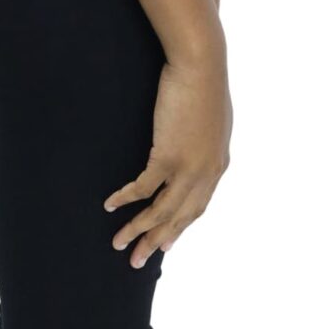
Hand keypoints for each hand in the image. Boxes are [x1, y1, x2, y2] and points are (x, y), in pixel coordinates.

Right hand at [104, 52, 231, 267]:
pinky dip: (126, 200)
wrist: (201, 66)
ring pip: (161, 211)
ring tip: (119, 244)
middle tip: (138, 261)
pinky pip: (143, 188)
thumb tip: (194, 144)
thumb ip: (205, 141)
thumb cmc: (204, 84)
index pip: (197, 207)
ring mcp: (189, 168)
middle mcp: (206, 173)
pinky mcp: (168, 157)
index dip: (179, 228)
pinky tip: (110, 206)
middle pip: (180, 218)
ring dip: (138, 230)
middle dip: (157, 241)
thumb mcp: (212, 120)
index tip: (165, 245)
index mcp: (217, 165)